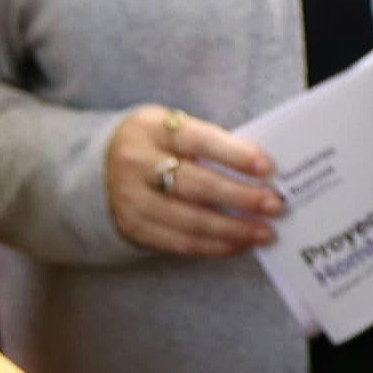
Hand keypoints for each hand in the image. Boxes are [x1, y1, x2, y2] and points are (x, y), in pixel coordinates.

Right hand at [107, 107, 285, 257]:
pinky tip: (239, 243)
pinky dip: (213, 245)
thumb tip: (261, 172)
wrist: (97, 165)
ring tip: (265, 233)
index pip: (199, 140)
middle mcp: (136, 163)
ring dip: (233, 230)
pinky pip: (179, 242)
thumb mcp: (171, 127)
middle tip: (275, 205)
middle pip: (196, 185)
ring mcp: (131, 199)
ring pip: (189, 220)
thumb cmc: (155, 144)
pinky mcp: (133, 227)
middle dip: (241, 198)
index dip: (234, 155)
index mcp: (152, 128)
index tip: (268, 168)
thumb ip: (208, 142)